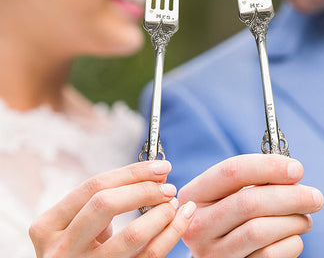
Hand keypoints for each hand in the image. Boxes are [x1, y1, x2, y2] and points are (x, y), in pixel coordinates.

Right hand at [29, 161, 195, 257]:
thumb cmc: (80, 247)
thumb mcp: (80, 222)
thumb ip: (108, 197)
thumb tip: (157, 172)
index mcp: (49, 225)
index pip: (94, 186)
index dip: (132, 172)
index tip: (160, 166)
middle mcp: (60, 249)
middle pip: (106, 204)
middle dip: (144, 189)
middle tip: (168, 186)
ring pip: (131, 235)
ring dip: (162, 214)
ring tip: (174, 204)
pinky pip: (149, 257)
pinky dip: (171, 235)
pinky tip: (181, 220)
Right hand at [178, 154, 323, 257]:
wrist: (219, 252)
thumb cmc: (231, 212)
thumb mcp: (231, 192)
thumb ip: (255, 180)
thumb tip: (292, 172)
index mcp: (195, 194)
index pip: (231, 172)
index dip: (267, 167)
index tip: (297, 169)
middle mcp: (198, 224)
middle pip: (249, 202)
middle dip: (290, 196)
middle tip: (315, 196)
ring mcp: (212, 252)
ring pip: (261, 230)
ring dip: (293, 221)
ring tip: (305, 217)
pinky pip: (270, 255)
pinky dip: (290, 243)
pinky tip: (292, 236)